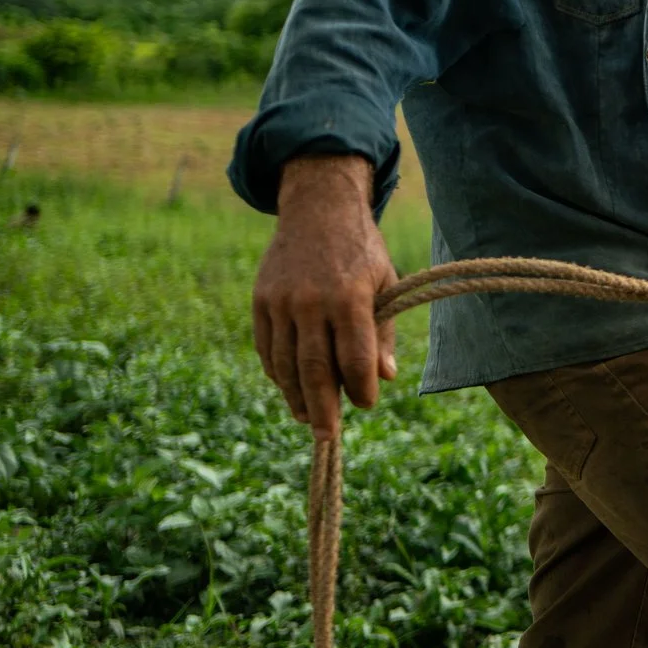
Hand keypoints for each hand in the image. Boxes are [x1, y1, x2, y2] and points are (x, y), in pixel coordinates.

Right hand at [252, 155, 398, 437]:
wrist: (317, 210)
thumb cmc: (361, 251)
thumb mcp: (385, 281)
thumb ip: (382, 331)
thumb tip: (385, 377)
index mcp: (350, 297)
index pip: (354, 356)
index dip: (360, 387)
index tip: (366, 405)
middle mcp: (312, 302)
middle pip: (315, 368)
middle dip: (323, 407)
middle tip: (328, 436)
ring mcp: (281, 302)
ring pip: (286, 363)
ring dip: (296, 396)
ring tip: (307, 419)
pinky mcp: (261, 301)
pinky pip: (267, 348)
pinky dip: (278, 373)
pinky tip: (290, 389)